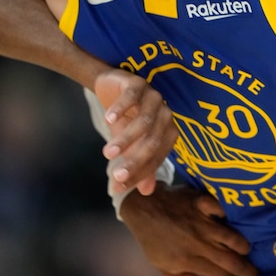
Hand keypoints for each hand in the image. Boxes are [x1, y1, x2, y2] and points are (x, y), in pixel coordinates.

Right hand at [93, 69, 177, 193]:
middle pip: (152, 142)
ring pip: (143, 122)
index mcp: (168, 132)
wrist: (112, 87)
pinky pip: (132, 97)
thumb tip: (146, 192)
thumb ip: (141, 165)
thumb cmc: (126, 119)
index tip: (118, 185)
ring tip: (107, 153)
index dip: (139, 173)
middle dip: (134, 161)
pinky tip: (108, 120)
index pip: (156, 157)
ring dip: (125, 139)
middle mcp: (165, 115)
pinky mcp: (139, 84)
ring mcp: (154, 98)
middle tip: (115, 176)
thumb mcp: (131, 144)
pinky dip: (120, 109)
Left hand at [119, 183, 257, 275]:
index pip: (220, 274)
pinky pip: (225, 210)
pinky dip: (233, 216)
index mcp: (186, 260)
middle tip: (254, 272)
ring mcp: (200, 221)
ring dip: (243, 246)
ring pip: (233, 237)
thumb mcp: (166, 269)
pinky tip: (238, 222)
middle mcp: (196, 242)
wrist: (143, 208)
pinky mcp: (202, 202)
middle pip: (230, 260)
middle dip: (246, 269)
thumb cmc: (155, 241)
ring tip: (246, 250)